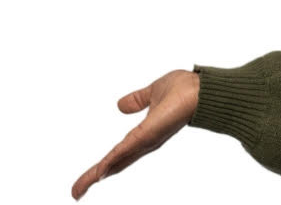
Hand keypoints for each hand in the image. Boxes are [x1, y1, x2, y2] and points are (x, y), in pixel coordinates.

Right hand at [72, 68, 200, 198]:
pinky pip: (122, 151)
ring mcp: (146, 141)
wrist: (203, 89)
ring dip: (94, 175)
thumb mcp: (153, 92)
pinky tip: (97, 174)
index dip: (105, 165)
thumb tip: (120, 105)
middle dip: (94, 177)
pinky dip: (108, 162)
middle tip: (76, 191)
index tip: (91, 177)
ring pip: (114, 162)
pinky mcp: (147, 136)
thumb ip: (137, 99)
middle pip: (115, 164)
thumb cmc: (186, 89)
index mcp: (146, 134)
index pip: (120, 153)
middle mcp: (145, 142)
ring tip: (78, 190)